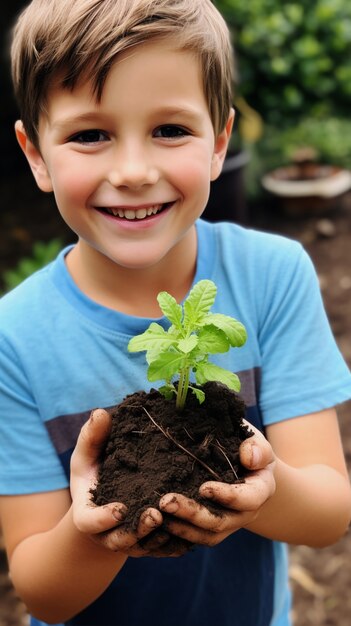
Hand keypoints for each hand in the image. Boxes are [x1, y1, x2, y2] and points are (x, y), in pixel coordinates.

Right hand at [70, 408, 177, 556]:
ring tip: (176, 519)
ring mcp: (130, 543)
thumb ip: (92, 437)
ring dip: (160, 537)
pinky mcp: (150, 545)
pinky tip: (191, 529)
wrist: (109, 498)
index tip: (120, 508)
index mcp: (87, 515)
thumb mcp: (89, 454)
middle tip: (156, 515)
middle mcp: (108, 535)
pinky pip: (163, 549)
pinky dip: (176, 543)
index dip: (104, 519)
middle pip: (120, 541)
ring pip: (145, 547)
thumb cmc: (96, 472)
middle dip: (138, 530)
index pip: (90, 523)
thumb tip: (101, 412)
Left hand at [158, 421, 275, 546]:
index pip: (248, 499)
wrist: (242, 463)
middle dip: (193, 514)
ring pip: (207, 536)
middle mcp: (246, 513)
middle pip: (221, 522)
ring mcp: (229, 524)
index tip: (204, 488)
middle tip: (166, 502)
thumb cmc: (246, 446)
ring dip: (182, 527)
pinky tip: (159, 525)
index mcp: (260, 490)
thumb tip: (249, 458)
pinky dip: (178, 535)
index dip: (228, 496)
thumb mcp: (255, 441)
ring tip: (158, 515)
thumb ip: (256, 448)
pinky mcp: (211, 529)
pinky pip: (195, 538)